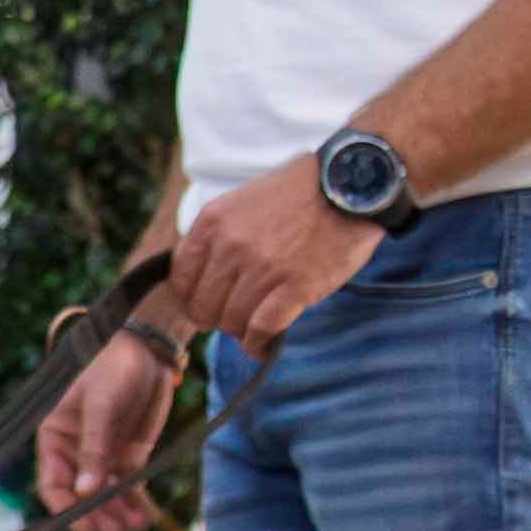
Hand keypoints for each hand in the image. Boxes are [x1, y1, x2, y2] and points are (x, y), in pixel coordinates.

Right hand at [35, 331, 179, 530]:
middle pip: (81, 496)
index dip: (67, 507)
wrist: (149, 348)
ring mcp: (103, 456)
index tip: (85, 524)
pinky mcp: (129, 456)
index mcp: (55, 437)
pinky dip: (137, 504)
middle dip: (96, 516)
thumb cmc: (112, 366)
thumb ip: (95, 448)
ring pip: (106, 496)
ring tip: (135, 528)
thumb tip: (86, 492)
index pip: (53, 483)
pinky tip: (146, 518)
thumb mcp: (101, 406)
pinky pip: (129, 487)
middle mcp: (76, 452)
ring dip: (118, 515)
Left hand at [171, 155, 383, 351]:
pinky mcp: (295, 287)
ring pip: (231, 321)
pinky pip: (261, 329)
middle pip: (202, 307)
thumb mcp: (243, 201)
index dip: (191, 298)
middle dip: (215, 318)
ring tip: (253, 326)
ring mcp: (262, 268)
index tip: (205, 303)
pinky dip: (258, 343)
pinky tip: (262, 345)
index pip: (180, 278)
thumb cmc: (299, 194)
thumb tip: (203, 278)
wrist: (350, 185)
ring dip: (240, 330)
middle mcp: (231, 246)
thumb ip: (219, 236)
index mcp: (213, 221)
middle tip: (232, 317)